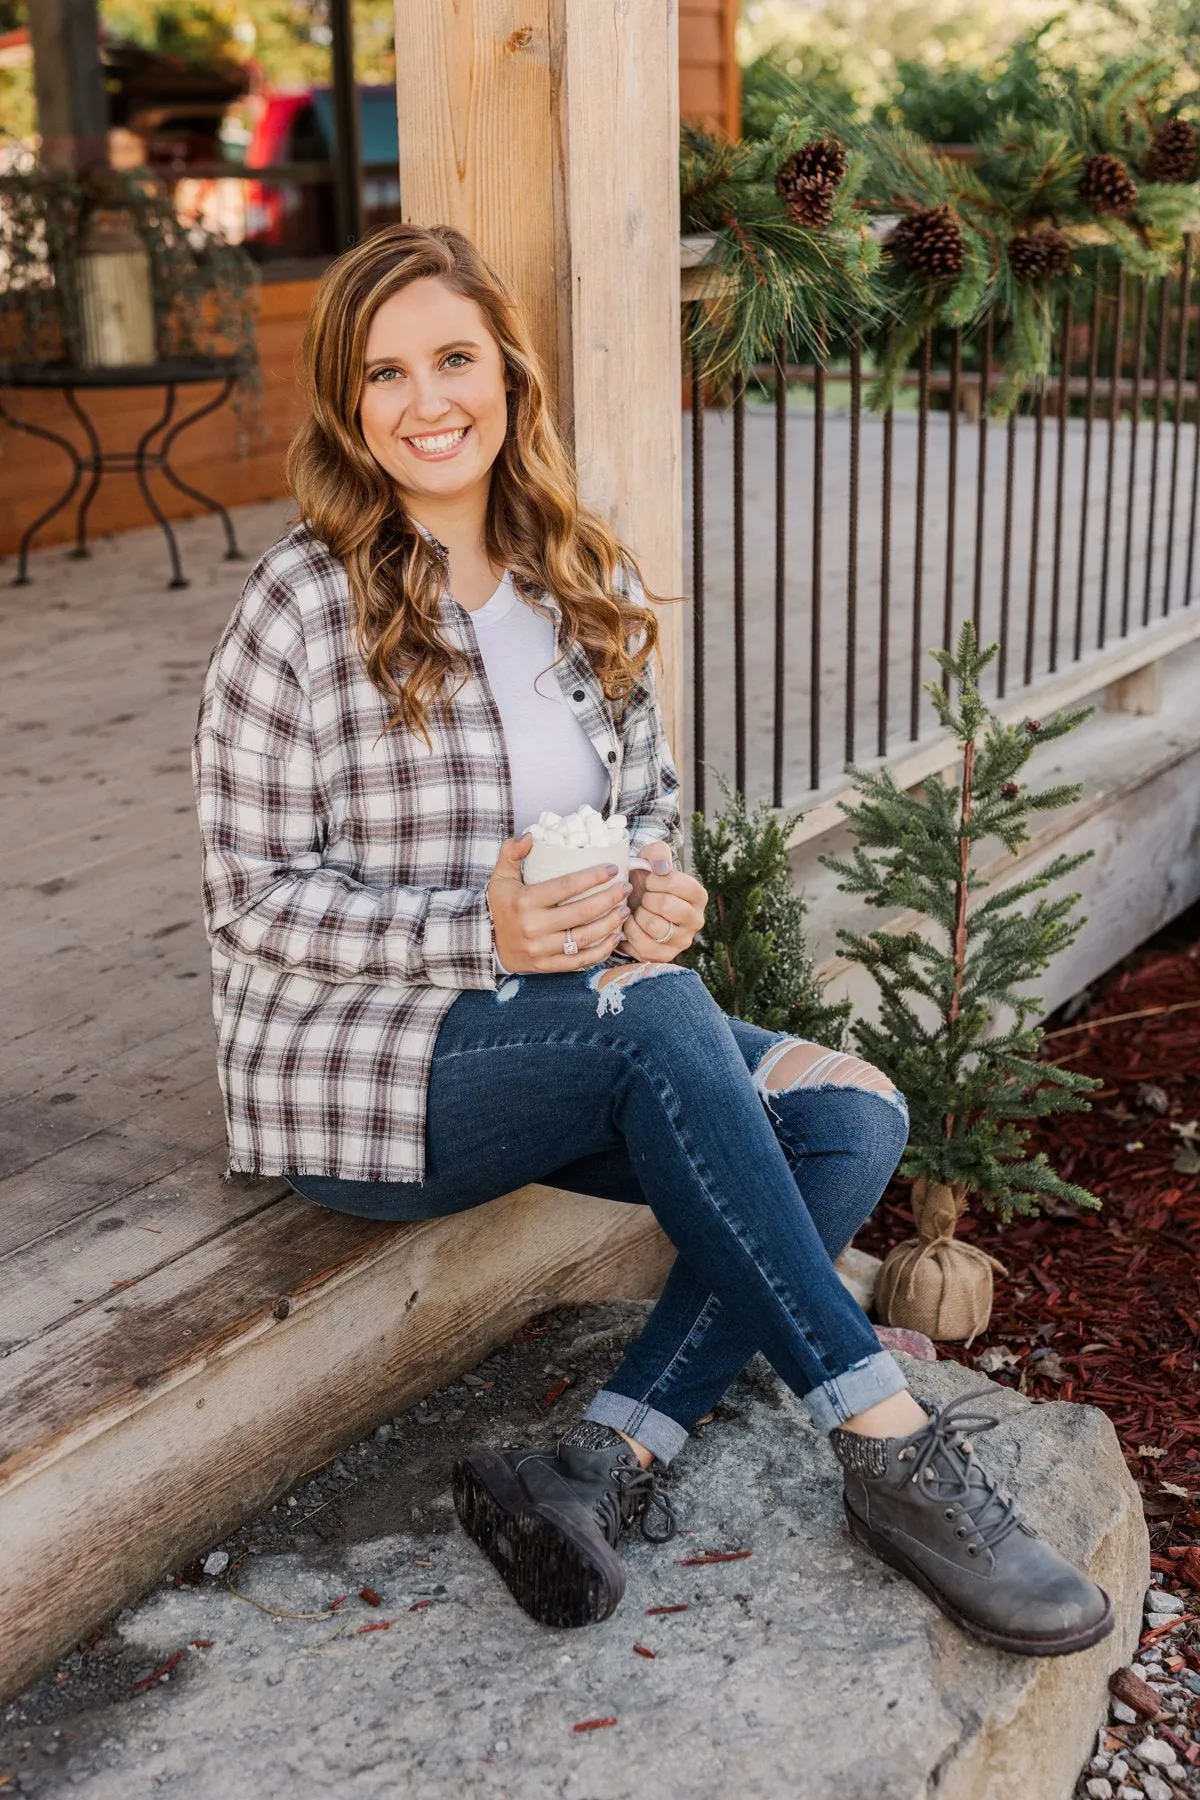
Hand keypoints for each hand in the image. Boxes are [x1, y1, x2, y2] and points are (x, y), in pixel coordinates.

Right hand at [487, 833, 632, 972]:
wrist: (486, 944)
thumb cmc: (501, 906)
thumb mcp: (500, 877)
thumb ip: (511, 853)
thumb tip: (530, 836)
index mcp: (524, 902)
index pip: (566, 886)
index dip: (593, 877)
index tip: (612, 869)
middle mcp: (533, 926)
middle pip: (581, 912)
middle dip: (609, 899)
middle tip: (625, 889)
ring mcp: (541, 949)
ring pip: (584, 937)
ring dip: (610, 924)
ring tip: (624, 910)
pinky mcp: (547, 966)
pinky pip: (580, 960)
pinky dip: (601, 950)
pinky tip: (614, 937)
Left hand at [621, 842, 706, 961]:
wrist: (633, 902)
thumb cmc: (645, 880)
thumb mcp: (651, 858)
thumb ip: (658, 854)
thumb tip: (661, 868)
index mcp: (698, 896)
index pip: (679, 884)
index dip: (656, 880)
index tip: (648, 880)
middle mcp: (696, 920)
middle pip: (667, 906)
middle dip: (646, 898)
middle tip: (642, 897)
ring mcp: (682, 941)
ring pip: (655, 927)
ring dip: (638, 916)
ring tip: (637, 911)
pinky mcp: (665, 956)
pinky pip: (644, 947)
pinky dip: (631, 933)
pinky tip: (631, 924)